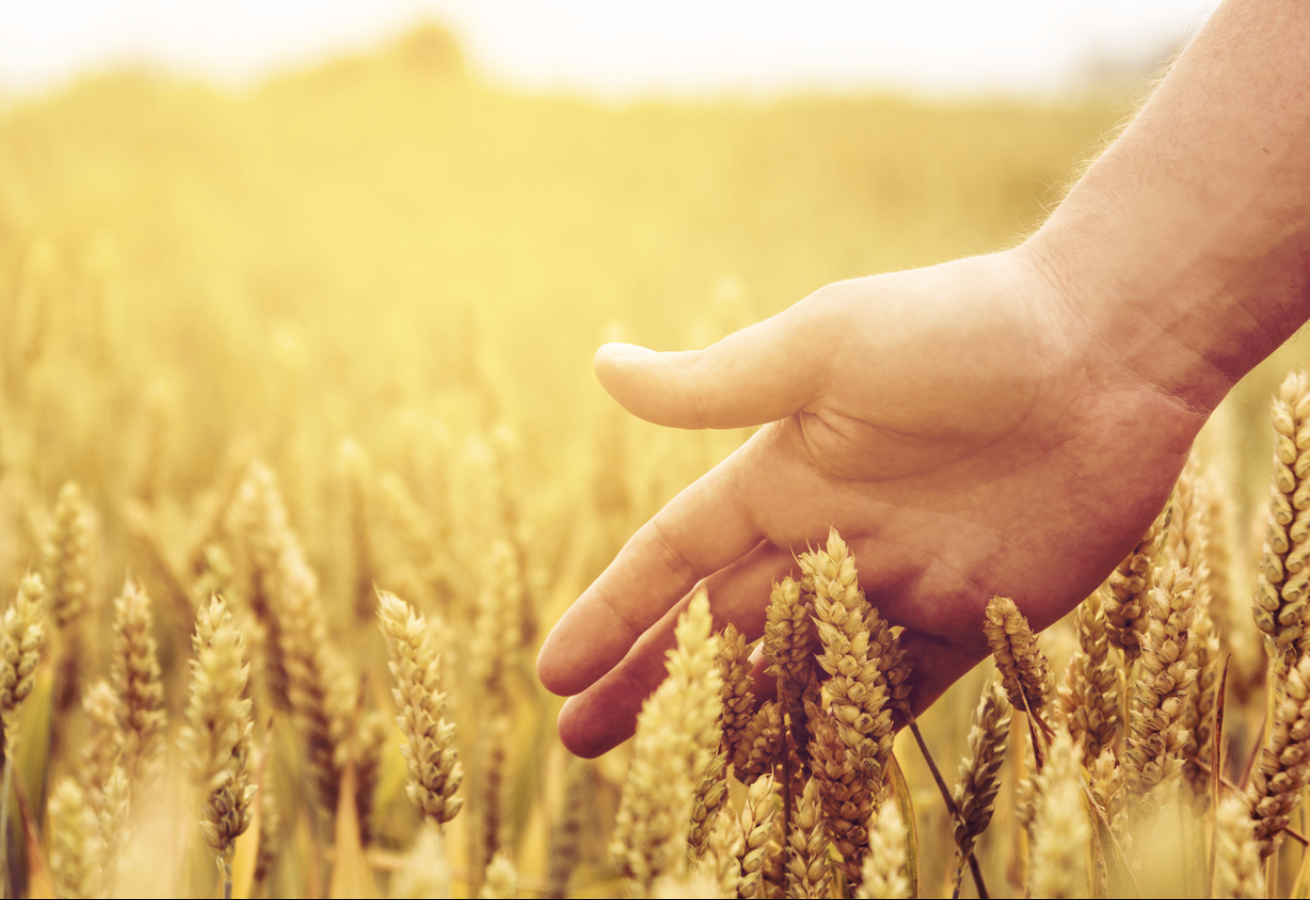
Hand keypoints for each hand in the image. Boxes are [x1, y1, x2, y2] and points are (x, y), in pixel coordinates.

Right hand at [537, 246, 1208, 756]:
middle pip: (719, 625)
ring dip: (738, 716)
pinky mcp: (976, 614)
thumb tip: (601, 365)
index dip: (611, 612)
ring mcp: (898, 578)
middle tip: (581, 742)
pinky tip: (805, 773)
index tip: (551, 668)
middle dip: (650, 683)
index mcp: (780, 473)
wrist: (1108, 351)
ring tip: (684, 774)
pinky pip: (901, 688)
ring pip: (799, 667)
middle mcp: (828, 532)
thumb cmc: (957, 330)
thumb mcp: (822, 349)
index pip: (672, 556)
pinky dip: (850, 731)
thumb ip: (713, 385)